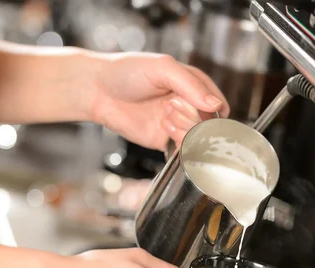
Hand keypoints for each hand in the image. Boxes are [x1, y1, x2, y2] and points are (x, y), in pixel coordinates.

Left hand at [89, 53, 228, 150]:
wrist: (97, 91)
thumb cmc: (127, 71)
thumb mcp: (163, 68)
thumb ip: (191, 84)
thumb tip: (215, 104)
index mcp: (193, 85)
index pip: (216, 103)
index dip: (209, 108)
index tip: (194, 104)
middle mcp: (187, 105)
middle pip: (208, 124)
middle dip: (193, 118)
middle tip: (170, 107)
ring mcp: (176, 124)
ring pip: (196, 139)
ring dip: (184, 130)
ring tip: (164, 117)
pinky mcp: (162, 140)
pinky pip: (181, 152)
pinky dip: (179, 147)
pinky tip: (165, 131)